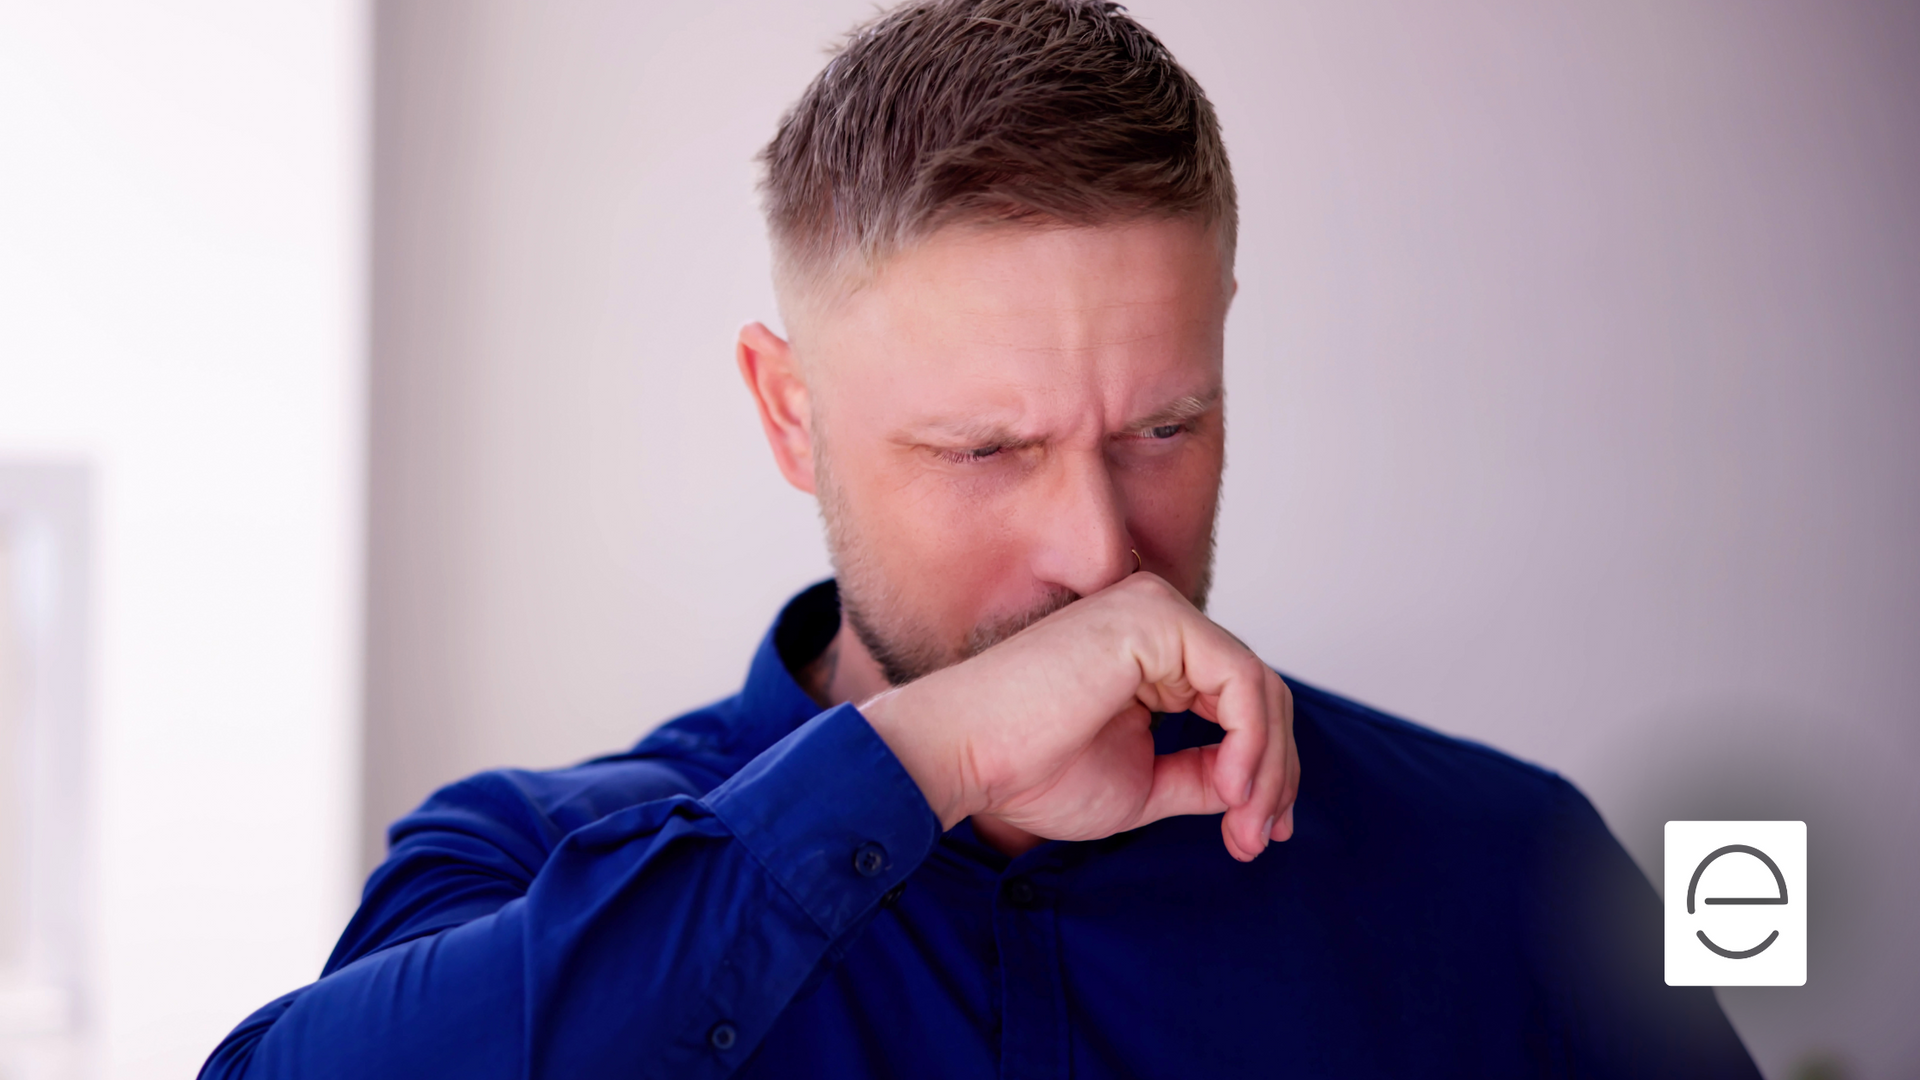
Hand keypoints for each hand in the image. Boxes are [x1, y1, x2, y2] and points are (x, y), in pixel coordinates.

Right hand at [859, 573, 1297, 861]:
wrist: (966, 756)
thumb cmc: (1031, 770)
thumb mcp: (1143, 784)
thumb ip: (1201, 778)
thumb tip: (1257, 792)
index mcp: (1150, 652)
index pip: (1236, 704)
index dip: (1264, 771)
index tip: (1258, 837)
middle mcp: (1158, 620)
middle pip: (1257, 693)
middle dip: (1273, 773)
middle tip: (1259, 839)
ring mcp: (1157, 612)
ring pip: (1258, 687)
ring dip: (1267, 766)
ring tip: (1245, 825)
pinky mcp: (1156, 619)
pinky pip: (1239, 679)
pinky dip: (1251, 740)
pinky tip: (1233, 787)